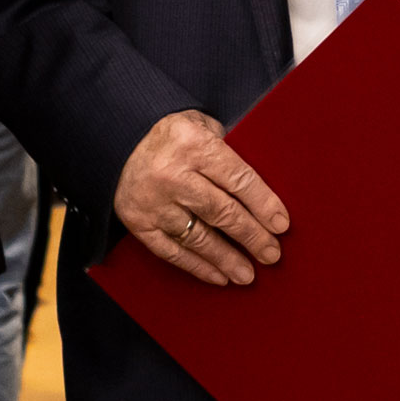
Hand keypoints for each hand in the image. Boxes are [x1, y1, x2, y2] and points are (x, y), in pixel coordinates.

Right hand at [114, 109, 290, 286]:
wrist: (118, 141)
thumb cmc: (171, 135)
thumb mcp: (199, 124)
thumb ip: (228, 149)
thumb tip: (259, 190)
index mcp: (193, 145)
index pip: (238, 179)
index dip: (263, 204)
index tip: (281, 225)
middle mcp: (173, 175)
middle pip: (222, 212)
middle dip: (251, 236)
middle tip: (272, 254)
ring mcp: (154, 202)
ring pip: (198, 237)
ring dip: (226, 259)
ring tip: (248, 274)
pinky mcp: (140, 223)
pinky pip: (172, 251)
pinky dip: (197, 266)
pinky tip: (218, 276)